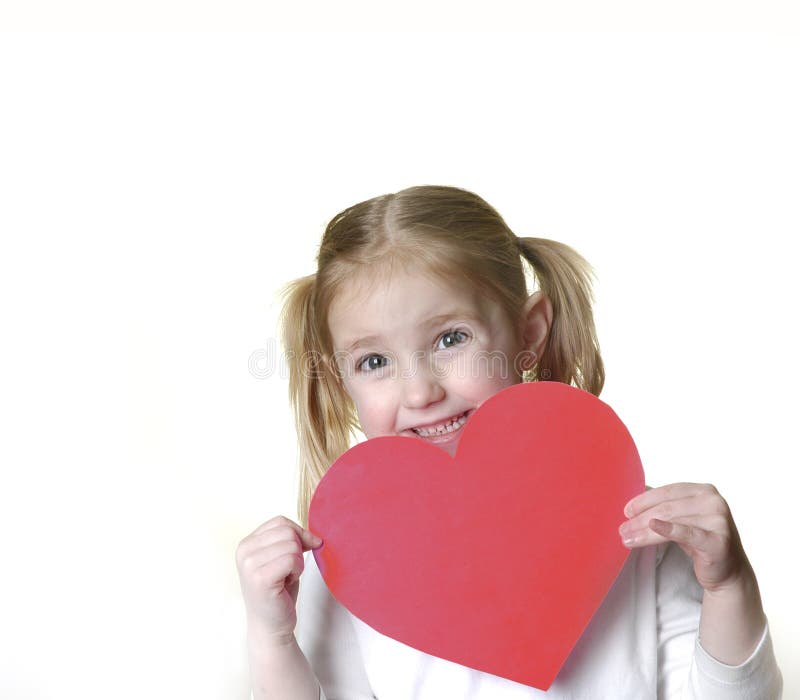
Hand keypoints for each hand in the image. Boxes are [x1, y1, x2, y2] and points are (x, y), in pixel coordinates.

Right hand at [235, 515, 323, 645]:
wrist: (271, 626)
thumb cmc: (278, 592)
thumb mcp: (280, 558)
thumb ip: (289, 540)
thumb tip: (314, 533)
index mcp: (246, 543)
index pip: (280, 521)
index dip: (299, 533)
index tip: (305, 548)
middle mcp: (244, 551)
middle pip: (287, 531)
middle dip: (298, 549)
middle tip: (290, 570)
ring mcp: (250, 564)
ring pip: (292, 545)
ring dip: (298, 563)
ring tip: (286, 577)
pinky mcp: (260, 578)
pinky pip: (292, 560)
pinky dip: (297, 571)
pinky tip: (287, 583)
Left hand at [618, 482, 751, 592]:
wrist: (727, 571)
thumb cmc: (699, 541)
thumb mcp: (682, 519)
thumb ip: (665, 506)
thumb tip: (631, 501)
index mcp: (704, 490)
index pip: (667, 492)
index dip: (644, 500)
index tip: (626, 511)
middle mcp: (714, 501)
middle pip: (667, 508)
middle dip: (640, 519)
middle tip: (622, 530)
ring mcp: (719, 520)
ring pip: (671, 521)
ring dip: (645, 530)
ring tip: (627, 538)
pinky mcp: (718, 541)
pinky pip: (688, 533)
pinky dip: (669, 529)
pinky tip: (652, 527)